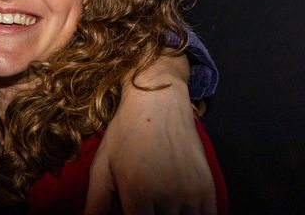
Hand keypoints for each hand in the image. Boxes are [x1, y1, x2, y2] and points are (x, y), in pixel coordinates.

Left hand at [85, 55, 215, 214]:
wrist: (159, 100)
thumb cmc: (126, 130)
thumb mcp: (103, 164)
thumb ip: (96, 202)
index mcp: (137, 193)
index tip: (128, 208)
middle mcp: (167, 196)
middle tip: (141, 203)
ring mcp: (191, 193)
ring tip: (156, 203)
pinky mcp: (208, 188)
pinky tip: (177, 208)